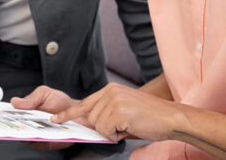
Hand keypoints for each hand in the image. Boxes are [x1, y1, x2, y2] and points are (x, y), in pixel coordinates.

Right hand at [11, 85, 80, 151]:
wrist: (78, 113)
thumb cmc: (59, 103)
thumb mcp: (44, 94)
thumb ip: (31, 98)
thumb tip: (15, 102)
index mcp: (24, 112)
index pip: (9, 116)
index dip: (2, 116)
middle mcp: (28, 125)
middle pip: (14, 128)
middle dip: (12, 126)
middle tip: (13, 121)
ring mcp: (35, 135)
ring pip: (26, 137)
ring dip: (26, 133)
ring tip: (30, 126)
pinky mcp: (45, 144)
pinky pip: (38, 144)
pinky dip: (39, 140)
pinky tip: (43, 133)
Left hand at [52, 82, 184, 141]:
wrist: (172, 117)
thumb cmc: (151, 117)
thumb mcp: (125, 109)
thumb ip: (107, 112)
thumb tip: (92, 124)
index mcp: (111, 89)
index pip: (84, 103)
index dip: (68, 114)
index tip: (54, 119)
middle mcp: (110, 92)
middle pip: (92, 120)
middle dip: (106, 129)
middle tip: (125, 125)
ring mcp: (114, 101)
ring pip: (99, 127)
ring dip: (113, 132)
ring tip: (130, 124)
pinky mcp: (120, 112)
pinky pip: (108, 132)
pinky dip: (118, 135)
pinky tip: (131, 127)